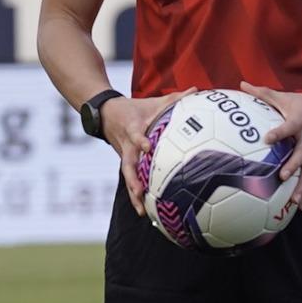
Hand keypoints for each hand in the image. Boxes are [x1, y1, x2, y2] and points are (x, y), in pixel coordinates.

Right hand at [100, 92, 182, 215]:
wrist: (105, 114)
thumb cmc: (134, 109)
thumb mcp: (152, 102)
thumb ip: (175, 98)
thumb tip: (197, 90)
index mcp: (132, 129)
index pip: (136, 135)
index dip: (140, 140)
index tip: (147, 147)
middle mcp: (127, 146)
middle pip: (127, 165)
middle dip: (133, 179)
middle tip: (140, 192)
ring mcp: (124, 157)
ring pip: (127, 178)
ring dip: (133, 194)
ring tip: (141, 211)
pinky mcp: (125, 164)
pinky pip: (130, 180)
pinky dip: (136, 196)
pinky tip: (145, 212)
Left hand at [243, 83, 301, 211]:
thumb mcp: (288, 97)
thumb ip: (264, 93)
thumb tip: (242, 84)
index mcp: (300, 120)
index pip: (289, 126)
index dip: (279, 132)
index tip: (267, 138)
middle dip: (294, 165)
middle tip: (283, 176)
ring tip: (294, 200)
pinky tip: (300, 205)